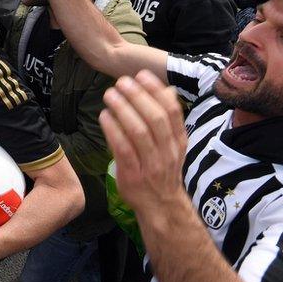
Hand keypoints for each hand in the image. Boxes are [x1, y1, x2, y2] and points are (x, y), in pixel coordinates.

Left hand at [99, 70, 188, 213]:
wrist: (161, 206)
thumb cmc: (162, 170)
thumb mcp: (172, 145)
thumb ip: (168, 119)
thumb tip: (167, 89)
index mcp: (178, 141)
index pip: (172, 111)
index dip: (156, 90)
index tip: (142, 75)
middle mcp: (167, 152)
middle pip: (155, 118)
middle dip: (138, 96)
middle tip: (121, 81)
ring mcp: (151, 164)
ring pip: (138, 132)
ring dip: (123, 109)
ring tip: (110, 94)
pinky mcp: (133, 175)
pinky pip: (123, 149)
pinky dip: (113, 130)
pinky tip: (104, 116)